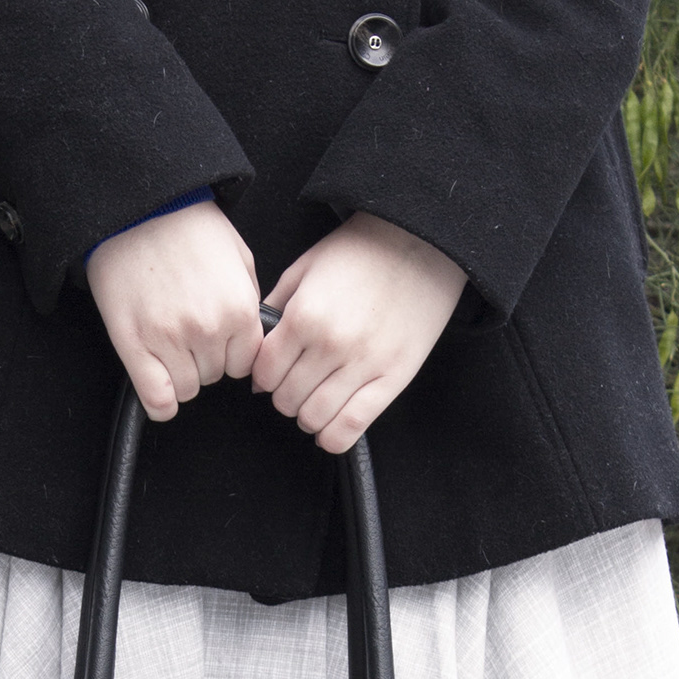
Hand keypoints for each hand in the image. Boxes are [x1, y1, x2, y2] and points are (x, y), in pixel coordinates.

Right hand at [86, 199, 265, 421]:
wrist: (139, 208)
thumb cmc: (187, 226)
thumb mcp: (239, 256)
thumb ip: (248, 300)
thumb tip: (251, 335)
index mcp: (239, 310)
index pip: (246, 365)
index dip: (231, 353)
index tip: (218, 342)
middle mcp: (208, 330)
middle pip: (215, 377)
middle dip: (204, 359)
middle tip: (187, 331)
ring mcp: (170, 339)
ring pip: (186, 389)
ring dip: (179, 374)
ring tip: (168, 344)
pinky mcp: (135, 345)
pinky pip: (156, 398)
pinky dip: (160, 403)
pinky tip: (159, 392)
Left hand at [252, 213, 469, 452]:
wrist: (419, 242)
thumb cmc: (361, 252)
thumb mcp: (305, 268)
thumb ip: (276, 310)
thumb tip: (259, 362)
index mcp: (304, 316)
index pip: (265, 373)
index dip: (263, 377)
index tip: (273, 372)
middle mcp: (330, 344)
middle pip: (286, 399)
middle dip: (284, 396)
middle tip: (295, 384)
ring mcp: (363, 364)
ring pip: (314, 418)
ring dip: (307, 416)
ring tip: (314, 401)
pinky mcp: (393, 378)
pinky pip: (353, 426)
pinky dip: (333, 436)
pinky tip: (329, 428)